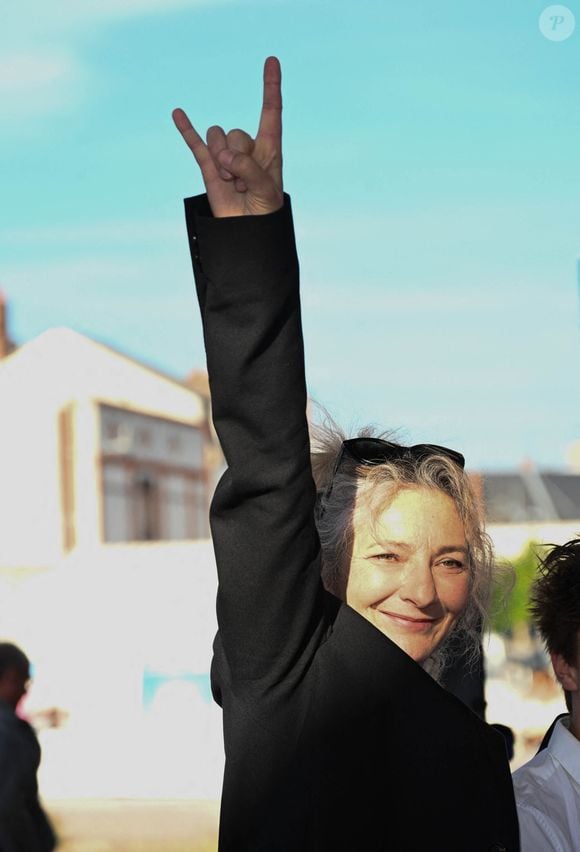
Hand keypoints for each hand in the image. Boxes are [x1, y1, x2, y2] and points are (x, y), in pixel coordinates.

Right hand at [172, 56, 282, 216]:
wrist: (247, 232)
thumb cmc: (265, 212)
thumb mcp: (266, 190)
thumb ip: (249, 169)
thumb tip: (223, 155)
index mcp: (269, 149)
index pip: (271, 111)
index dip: (271, 86)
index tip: (272, 61)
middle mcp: (248, 148)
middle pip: (237, 133)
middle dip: (238, 160)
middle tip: (246, 185)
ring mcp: (226, 156)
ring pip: (217, 138)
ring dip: (222, 163)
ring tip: (232, 185)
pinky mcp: (209, 167)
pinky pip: (195, 143)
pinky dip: (186, 129)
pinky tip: (178, 113)